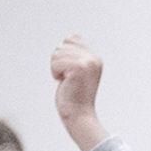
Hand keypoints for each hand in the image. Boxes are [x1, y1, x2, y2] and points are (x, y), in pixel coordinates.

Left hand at [49, 34, 109, 150]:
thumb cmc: (74, 96)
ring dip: (56, 69)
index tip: (70, 73)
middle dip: (58, 63)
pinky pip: (55, 62)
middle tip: (67, 79)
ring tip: (66, 82)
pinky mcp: (79, 68)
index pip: (70, 41)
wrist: (79, 116)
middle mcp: (94, 59)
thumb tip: (74, 34)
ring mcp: (88, 62)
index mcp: (95, 58)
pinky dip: (54, 73)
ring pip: (57, 53)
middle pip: (62, 46)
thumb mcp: (75, 70)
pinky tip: (63, 83)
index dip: (63, 57)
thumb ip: (74, 52)